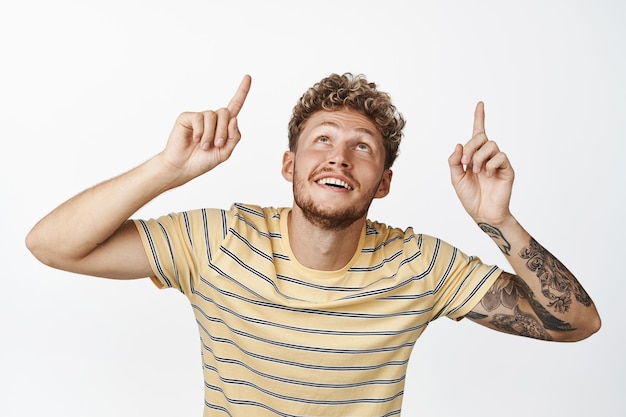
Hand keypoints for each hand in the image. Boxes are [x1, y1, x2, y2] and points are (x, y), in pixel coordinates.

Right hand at [159, 75, 251, 186]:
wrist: (183, 167)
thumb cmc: (203, 160)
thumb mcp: (224, 152)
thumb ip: (234, 137)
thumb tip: (235, 119)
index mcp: (223, 126)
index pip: (235, 106)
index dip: (242, 92)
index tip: (248, 77)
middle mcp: (212, 118)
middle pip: (226, 112)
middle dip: (224, 131)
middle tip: (217, 145)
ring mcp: (200, 117)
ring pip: (213, 115)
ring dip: (211, 134)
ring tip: (204, 146)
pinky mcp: (187, 117)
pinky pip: (199, 118)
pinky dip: (200, 132)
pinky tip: (195, 140)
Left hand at [448, 101, 514, 224]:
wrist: (483, 213)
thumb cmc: (470, 196)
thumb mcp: (456, 178)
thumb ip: (454, 161)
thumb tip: (458, 145)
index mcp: (474, 156)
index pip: (478, 132)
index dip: (479, 118)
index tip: (480, 103)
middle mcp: (487, 156)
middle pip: (481, 138)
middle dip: (471, 147)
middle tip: (465, 162)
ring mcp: (498, 162)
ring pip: (491, 145)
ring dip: (479, 157)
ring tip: (476, 172)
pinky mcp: (507, 169)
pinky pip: (501, 156)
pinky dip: (490, 164)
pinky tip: (487, 175)